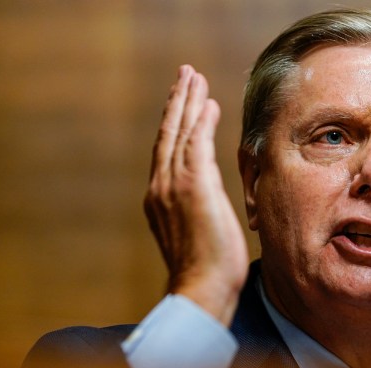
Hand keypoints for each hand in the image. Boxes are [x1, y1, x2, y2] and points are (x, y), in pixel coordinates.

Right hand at [144, 65, 248, 324]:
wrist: (201, 289)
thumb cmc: (207, 271)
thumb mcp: (197, 234)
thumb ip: (198, 210)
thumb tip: (209, 202)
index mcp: (161, 199)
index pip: (167, 152)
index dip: (174, 125)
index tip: (183, 104)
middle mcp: (161, 187)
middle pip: (168, 134)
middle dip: (177, 102)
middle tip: (184, 75)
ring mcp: (174, 185)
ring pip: (179, 132)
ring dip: (188, 102)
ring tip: (194, 78)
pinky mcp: (194, 185)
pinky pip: (196, 143)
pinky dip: (201, 121)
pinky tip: (208, 103)